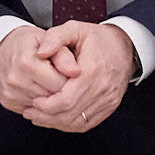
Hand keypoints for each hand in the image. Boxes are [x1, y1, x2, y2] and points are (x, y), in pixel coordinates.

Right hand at [0, 23, 71, 118]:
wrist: (2, 48)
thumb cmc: (29, 43)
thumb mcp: (49, 40)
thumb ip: (64, 56)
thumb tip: (76, 72)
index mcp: (26, 62)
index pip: (62, 83)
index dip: (71, 80)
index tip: (71, 72)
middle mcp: (15, 80)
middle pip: (54, 97)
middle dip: (63, 90)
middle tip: (62, 77)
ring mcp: (10, 93)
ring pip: (45, 107)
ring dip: (52, 98)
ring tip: (50, 81)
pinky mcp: (8, 102)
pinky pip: (34, 110)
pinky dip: (41, 102)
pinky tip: (40, 89)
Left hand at [18, 20, 137, 133]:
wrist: (125, 47)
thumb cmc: (98, 39)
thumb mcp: (75, 29)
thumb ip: (55, 38)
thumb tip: (40, 53)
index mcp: (92, 71)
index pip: (66, 99)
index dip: (46, 105)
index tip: (33, 101)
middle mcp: (103, 89)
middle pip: (70, 114)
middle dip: (46, 116)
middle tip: (29, 112)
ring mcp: (108, 100)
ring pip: (77, 122)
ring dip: (55, 123)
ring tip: (37, 117)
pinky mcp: (110, 107)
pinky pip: (87, 124)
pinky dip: (69, 125)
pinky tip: (55, 119)